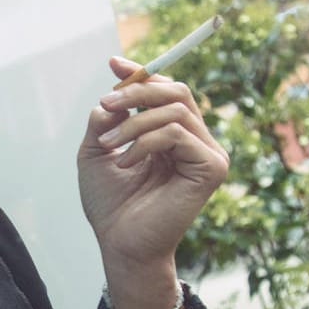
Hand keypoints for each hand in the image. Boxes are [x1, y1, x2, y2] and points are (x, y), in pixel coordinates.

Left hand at [77, 58, 231, 308]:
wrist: (119, 245)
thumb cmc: (110, 205)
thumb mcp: (97, 150)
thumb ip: (106, 116)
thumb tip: (116, 83)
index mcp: (174, 136)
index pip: (167, 92)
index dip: (142, 73)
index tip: (113, 63)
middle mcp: (196, 142)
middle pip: (177, 91)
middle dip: (137, 91)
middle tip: (106, 104)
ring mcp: (208, 155)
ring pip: (176, 110)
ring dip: (134, 123)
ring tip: (109, 144)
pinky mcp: (212, 169)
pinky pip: (178, 134)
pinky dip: (146, 142)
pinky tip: (127, 163)